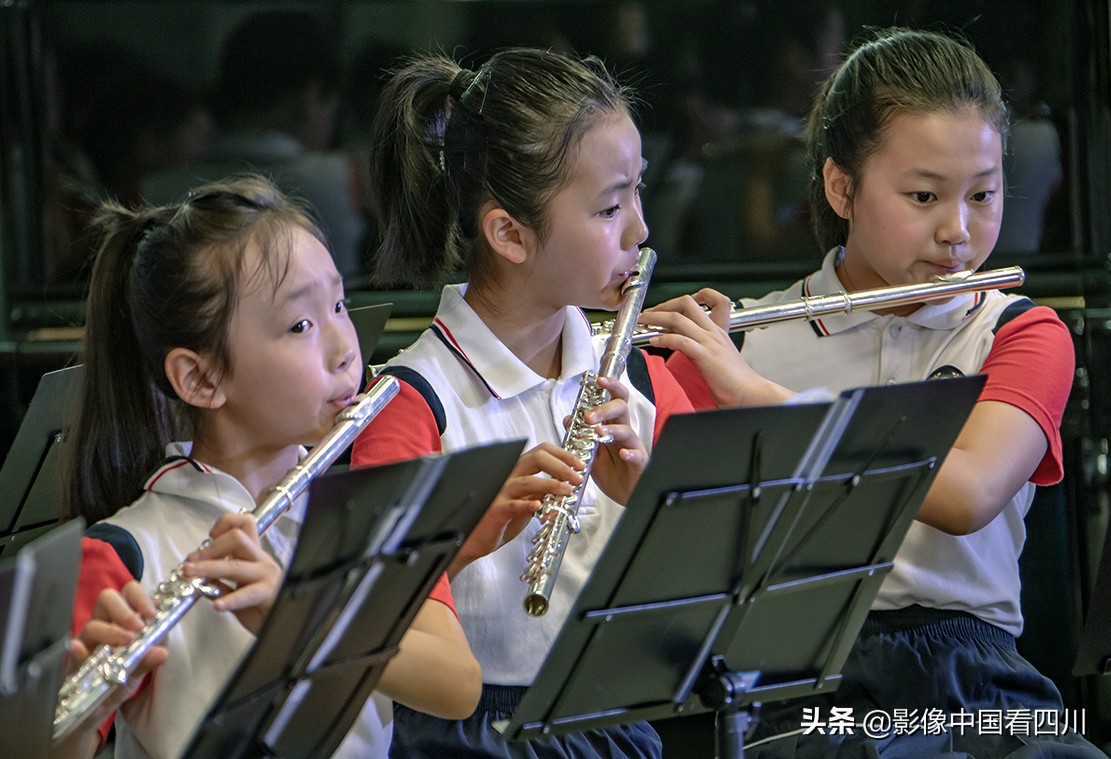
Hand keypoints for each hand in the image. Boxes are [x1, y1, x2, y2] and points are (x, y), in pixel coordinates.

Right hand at [54, 583, 167, 757]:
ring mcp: (84, 642)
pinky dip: (77, 649)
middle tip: (137, 628)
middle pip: (108, 598)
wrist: (88, 715)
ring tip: (125, 643)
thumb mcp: (135, 674)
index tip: (152, 614)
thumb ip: (147, 662)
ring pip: (92, 623)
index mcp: (122, 623)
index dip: (140, 598)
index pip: (129, 595)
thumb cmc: (114, 684)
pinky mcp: (68, 661)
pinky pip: (70, 650)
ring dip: (110, 630)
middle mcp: (102, 626)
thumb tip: (161, 652)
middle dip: (124, 610)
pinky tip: (81, 651)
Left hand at [182, 513, 281, 633]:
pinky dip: (229, 599)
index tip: (210, 535)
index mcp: (254, 555)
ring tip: (191, 574)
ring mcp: (265, 576)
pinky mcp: (267, 594)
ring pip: (235, 564)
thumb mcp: (237, 591)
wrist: (285, 625)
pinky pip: (246, 594)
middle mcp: (261, 561)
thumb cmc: (262, 608)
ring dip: (209, 568)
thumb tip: (199, 577)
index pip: (244, 524)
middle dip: (210, 548)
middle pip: (237, 538)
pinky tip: (218, 605)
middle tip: (192, 561)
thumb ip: (220, 583)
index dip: (225, 524)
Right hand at [448, 443, 583, 576]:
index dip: (563, 454)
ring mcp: (501, 492)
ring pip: (528, 481)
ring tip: (567, 491)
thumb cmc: (502, 518)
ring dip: (551, 484)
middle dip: (561, 465)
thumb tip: (567, 484)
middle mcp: (509, 476)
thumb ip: (542, 490)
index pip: (541, 451)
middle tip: (577, 477)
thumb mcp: (526, 500)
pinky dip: (527, 505)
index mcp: (518, 471)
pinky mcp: (496, 510)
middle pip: (536, 458)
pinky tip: (539, 506)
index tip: (579, 464)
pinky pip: (512, 505)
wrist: (476, 538)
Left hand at [574, 375, 646, 504]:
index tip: (599, 380)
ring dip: (612, 429)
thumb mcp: (591, 453)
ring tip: (599, 433)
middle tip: (589, 417)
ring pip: (627, 430)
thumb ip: (581, 436)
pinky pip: (638, 454)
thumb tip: (567, 418)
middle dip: (605, 408)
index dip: (610, 387)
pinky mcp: (639, 463)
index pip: (614, 400)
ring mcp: (633, 446)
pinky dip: (630, 453)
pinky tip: (622, 454)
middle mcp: (624, 432)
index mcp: (613, 426)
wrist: (625, 495)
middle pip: (621, 408)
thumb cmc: (611, 472)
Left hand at [641, 290, 792, 406]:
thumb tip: (681, 342)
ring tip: (643, 321)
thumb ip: (702, 346)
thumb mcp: (717, 356)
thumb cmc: (734, 381)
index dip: (688, 297)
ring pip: (678, 318)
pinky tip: (654, 341)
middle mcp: (713, 331)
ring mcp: (709, 342)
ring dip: (656, 317)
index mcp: (718, 330)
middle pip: (687, 303)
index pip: (710, 298)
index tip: (670, 306)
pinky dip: (664, 339)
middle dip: (663, 304)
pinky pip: (680, 341)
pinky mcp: (706, 356)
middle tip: (649, 313)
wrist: (750, 393)